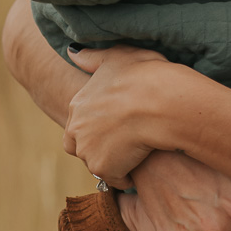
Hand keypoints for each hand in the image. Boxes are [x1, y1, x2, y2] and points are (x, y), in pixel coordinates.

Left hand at [63, 45, 171, 187]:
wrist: (159, 101)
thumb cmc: (144, 75)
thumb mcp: (117, 56)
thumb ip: (93, 58)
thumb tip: (71, 52)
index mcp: (78, 102)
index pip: (77, 123)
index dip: (98, 126)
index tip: (117, 124)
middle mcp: (76, 127)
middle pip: (82, 147)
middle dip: (100, 146)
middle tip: (126, 140)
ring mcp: (87, 149)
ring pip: (98, 162)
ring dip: (114, 160)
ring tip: (137, 148)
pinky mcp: (102, 167)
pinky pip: (115, 178)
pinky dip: (128, 173)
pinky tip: (143, 160)